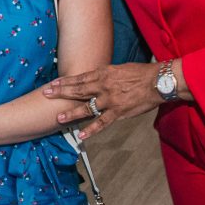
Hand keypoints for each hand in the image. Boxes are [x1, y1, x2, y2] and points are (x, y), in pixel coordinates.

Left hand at [42, 62, 172, 139]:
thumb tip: (95, 77)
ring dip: (71, 113)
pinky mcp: (118, 112)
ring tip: (59, 118)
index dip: (65, 81)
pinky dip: (91, 129)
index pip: (80, 77)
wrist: (157, 81)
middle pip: (78, 89)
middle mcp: (103, 86)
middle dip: (61, 92)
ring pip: (86, 107)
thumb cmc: (141, 73)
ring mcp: (110, 100)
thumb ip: (106, 74)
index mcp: (104, 73)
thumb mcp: (119, 68)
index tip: (53, 83)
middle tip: (46, 94)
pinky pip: (102, 123)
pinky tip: (81, 135)